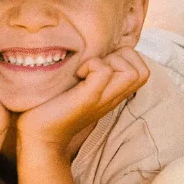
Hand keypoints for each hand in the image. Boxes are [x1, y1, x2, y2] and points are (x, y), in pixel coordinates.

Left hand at [15, 48, 150, 156]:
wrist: (39, 135)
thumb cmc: (54, 107)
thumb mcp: (80, 86)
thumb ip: (91, 72)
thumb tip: (91, 48)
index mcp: (114, 93)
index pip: (143, 70)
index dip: (127, 57)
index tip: (101, 62)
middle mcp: (114, 97)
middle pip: (144, 71)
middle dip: (122, 57)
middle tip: (96, 65)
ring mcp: (103, 99)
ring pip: (133, 72)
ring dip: (110, 61)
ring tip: (88, 70)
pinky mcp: (88, 99)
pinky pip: (104, 72)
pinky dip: (91, 65)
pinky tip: (77, 75)